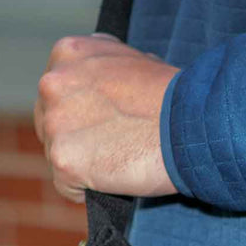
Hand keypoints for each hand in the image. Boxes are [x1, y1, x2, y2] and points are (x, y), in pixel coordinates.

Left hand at [34, 33, 180, 203]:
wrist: (194, 125)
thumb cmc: (176, 99)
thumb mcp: (136, 61)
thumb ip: (106, 71)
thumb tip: (103, 86)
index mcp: (69, 54)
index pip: (59, 93)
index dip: (84, 114)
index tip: (109, 125)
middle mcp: (53, 84)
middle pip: (51, 124)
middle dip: (78, 139)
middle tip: (116, 148)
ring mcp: (56, 123)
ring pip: (57, 156)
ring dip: (85, 165)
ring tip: (121, 162)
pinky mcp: (64, 160)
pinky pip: (67, 187)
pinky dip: (88, 191)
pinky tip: (115, 180)